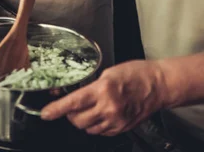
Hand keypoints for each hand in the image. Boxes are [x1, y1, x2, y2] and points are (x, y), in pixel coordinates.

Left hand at [41, 60, 166, 135]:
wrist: (158, 85)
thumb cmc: (135, 73)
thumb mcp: (109, 73)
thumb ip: (92, 85)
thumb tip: (75, 94)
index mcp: (103, 90)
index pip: (74, 103)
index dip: (56, 109)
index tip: (45, 113)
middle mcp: (108, 108)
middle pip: (77, 120)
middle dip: (69, 114)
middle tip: (71, 105)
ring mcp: (116, 121)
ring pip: (88, 128)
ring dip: (82, 120)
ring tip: (88, 108)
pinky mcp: (121, 128)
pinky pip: (100, 131)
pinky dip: (96, 124)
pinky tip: (101, 113)